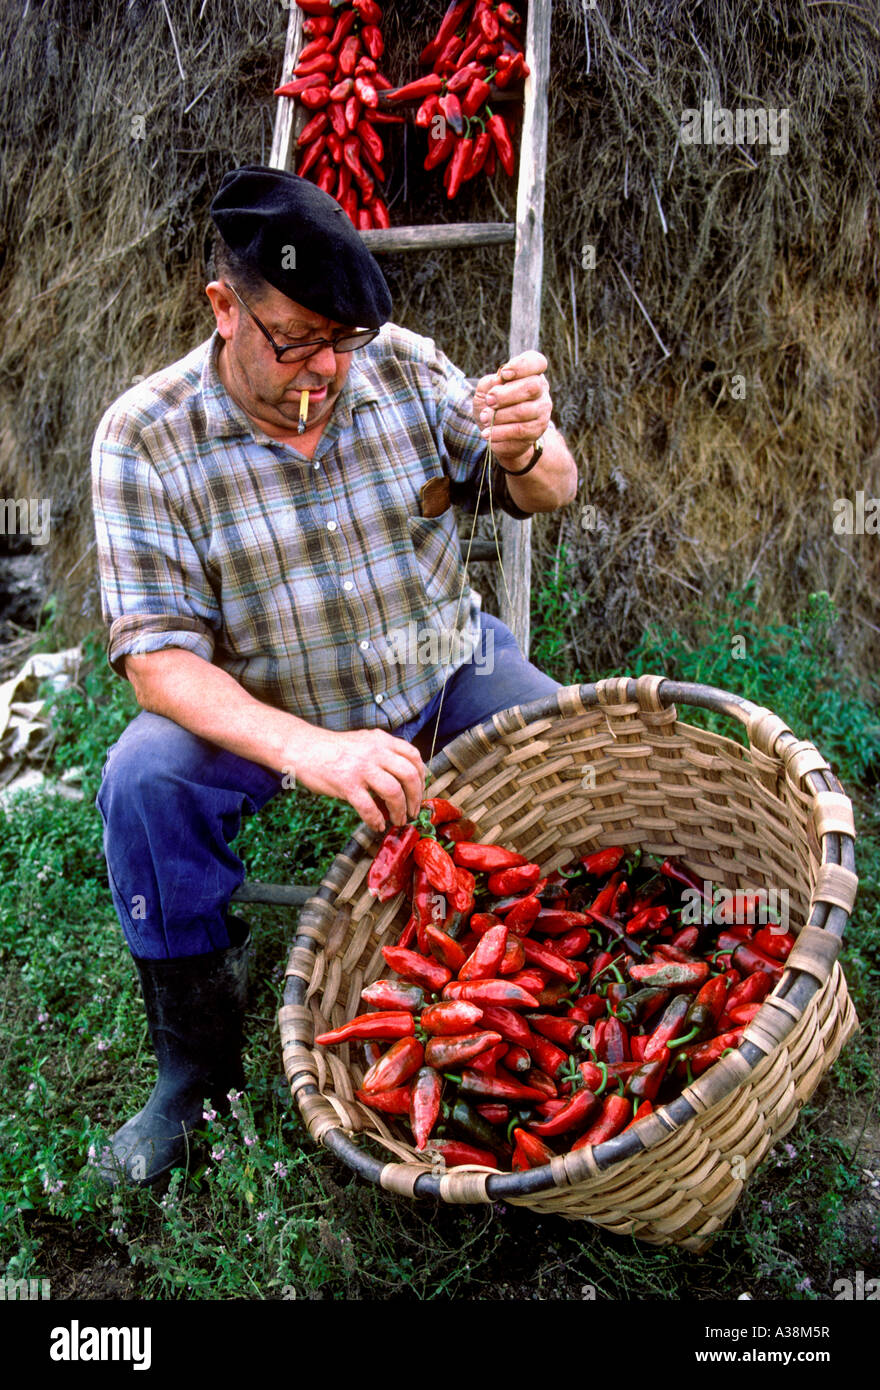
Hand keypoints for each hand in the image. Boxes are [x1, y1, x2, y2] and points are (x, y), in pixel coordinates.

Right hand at [287, 727, 425, 832]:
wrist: (302, 747)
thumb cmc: (332, 749)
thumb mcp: (363, 742)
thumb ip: (382, 754)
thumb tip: (401, 780)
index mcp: (381, 740)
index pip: (413, 756)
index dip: (422, 776)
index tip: (419, 790)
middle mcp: (375, 751)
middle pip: (409, 775)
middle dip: (415, 797)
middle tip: (412, 810)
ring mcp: (361, 767)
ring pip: (394, 792)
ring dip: (399, 811)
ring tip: (398, 820)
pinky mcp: (346, 783)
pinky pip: (369, 807)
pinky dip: (376, 820)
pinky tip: (376, 825)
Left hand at [472, 350, 552, 467]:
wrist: (497, 432)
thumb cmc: (492, 404)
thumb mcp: (485, 389)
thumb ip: (490, 383)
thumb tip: (498, 382)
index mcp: (530, 373)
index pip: (537, 362)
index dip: (521, 366)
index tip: (504, 374)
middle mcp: (541, 390)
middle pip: (532, 387)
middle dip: (505, 395)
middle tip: (489, 401)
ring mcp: (542, 411)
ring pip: (524, 411)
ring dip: (499, 416)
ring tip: (484, 418)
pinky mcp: (537, 431)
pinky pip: (519, 431)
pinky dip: (500, 432)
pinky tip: (488, 433)